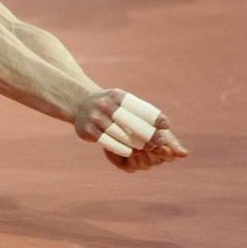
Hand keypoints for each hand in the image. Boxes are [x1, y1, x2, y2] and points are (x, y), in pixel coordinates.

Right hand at [74, 89, 188, 171]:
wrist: (80, 103)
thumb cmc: (111, 105)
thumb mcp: (124, 102)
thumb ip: (143, 112)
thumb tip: (166, 127)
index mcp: (117, 96)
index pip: (139, 107)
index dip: (154, 117)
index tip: (166, 126)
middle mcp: (105, 104)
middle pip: (132, 123)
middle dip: (148, 135)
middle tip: (159, 144)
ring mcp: (95, 117)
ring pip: (121, 134)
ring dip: (136, 144)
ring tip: (146, 149)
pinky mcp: (88, 129)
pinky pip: (108, 142)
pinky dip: (121, 148)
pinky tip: (129, 152)